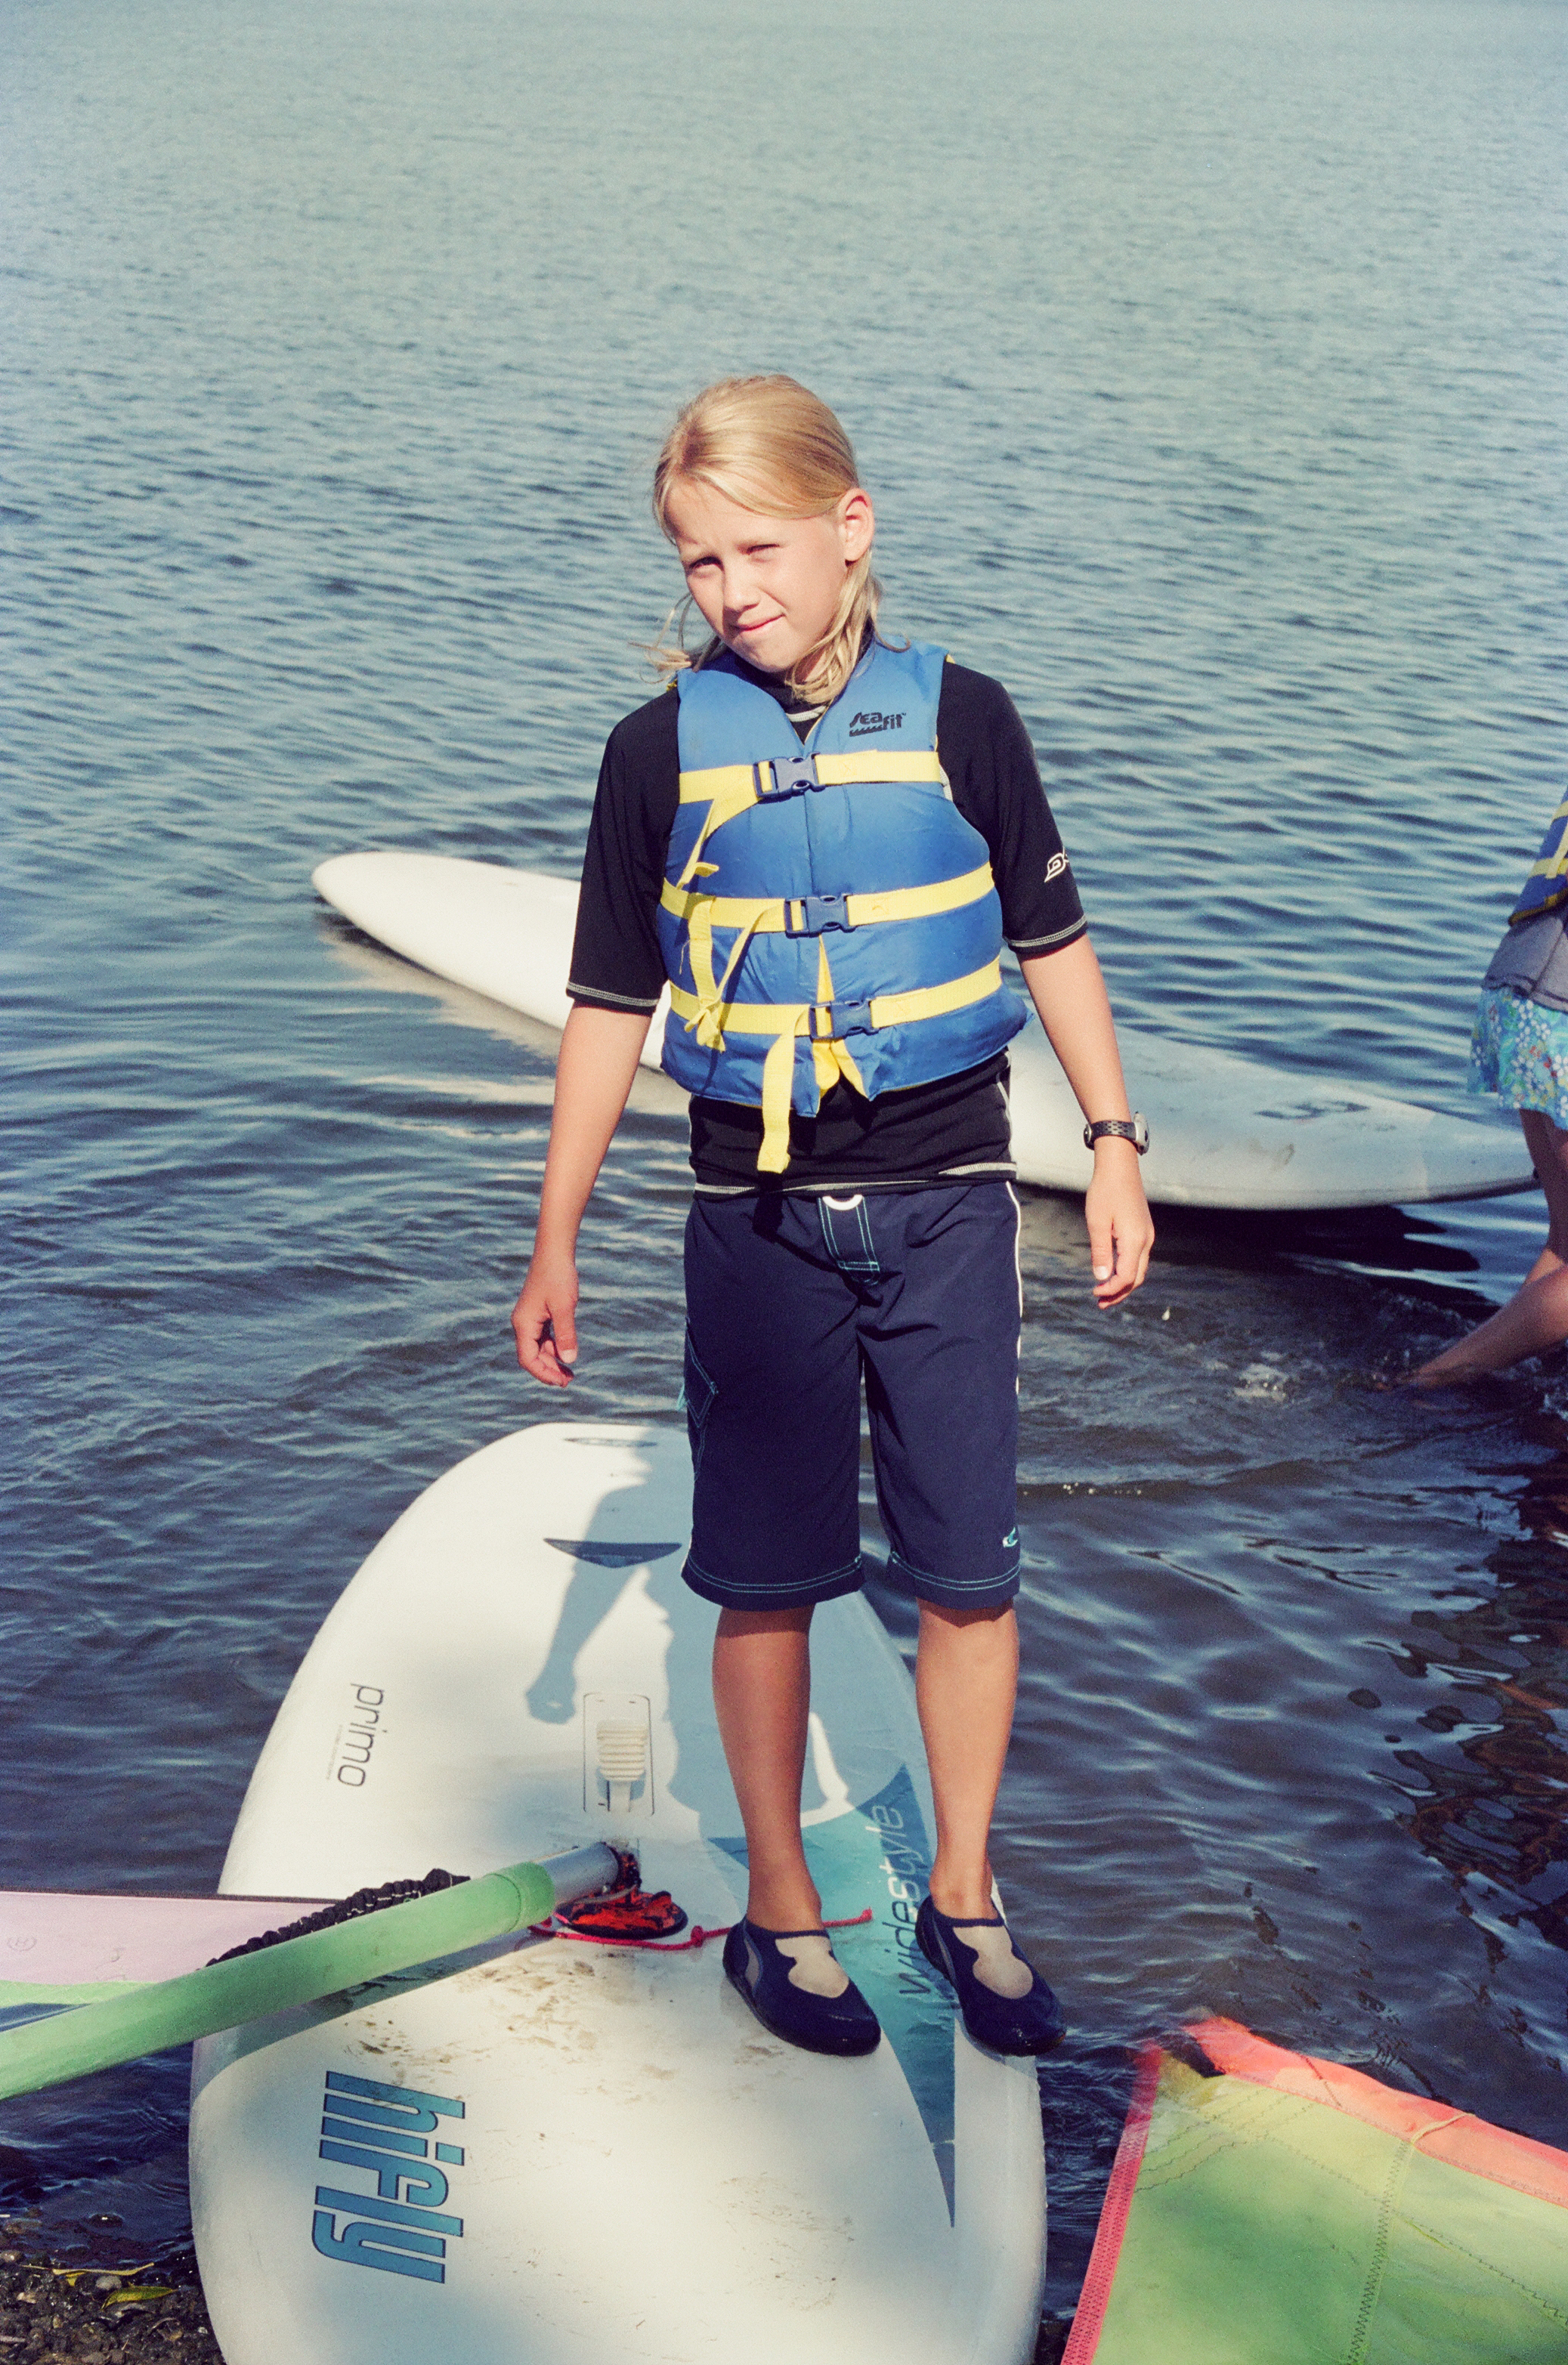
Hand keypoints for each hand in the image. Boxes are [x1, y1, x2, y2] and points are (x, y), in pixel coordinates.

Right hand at [512, 1252, 579, 1385]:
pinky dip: (554, 1347)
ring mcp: (530, 1319)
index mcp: (524, 1324)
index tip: (561, 1382)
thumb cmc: (558, 1277)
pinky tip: (566, 1352)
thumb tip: (569, 1360)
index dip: (543, 1374)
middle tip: (569, 1381)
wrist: (554, 1252)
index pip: (528, 1359)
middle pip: (532, 1356)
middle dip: (549, 1370)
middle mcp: (523, 1324)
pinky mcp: (538, 1314)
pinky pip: (543, 1338)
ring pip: (538, 1348)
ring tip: (570, 1372)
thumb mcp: (565, 1307)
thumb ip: (566, 1334)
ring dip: (552, 1361)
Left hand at [1085, 1142, 1154, 1307]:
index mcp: (1135, 1240)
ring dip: (1123, 1283)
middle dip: (1119, 1293)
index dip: (1111, 1290)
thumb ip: (1100, 1252)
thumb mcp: (1097, 1223)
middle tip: (1101, 1303)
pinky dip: (1127, 1270)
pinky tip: (1113, 1272)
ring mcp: (1147, 1235)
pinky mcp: (1144, 1230)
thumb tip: (1102, 1278)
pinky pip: (1138, 1258)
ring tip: (1105, 1292)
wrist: (1120, 1167)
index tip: (1094, 1293)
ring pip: (1139, 1269)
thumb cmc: (1105, 1191)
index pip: (1126, 1277)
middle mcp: (1146, 1240)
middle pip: (1137, 1278)